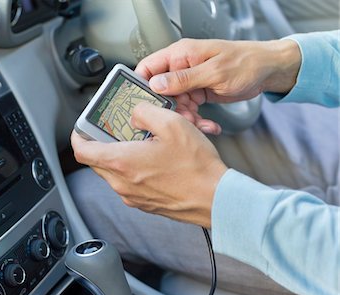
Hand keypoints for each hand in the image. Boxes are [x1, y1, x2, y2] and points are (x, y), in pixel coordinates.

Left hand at [71, 102, 226, 227]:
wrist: (215, 199)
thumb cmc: (196, 166)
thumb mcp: (171, 123)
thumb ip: (145, 113)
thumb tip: (134, 116)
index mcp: (122, 162)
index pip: (82, 150)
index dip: (78, 135)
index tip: (83, 127)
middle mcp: (122, 183)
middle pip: (96, 161)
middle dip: (101, 143)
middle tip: (115, 130)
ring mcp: (132, 196)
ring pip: (112, 173)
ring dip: (118, 157)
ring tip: (140, 144)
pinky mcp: (144, 203)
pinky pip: (128, 183)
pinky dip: (131, 170)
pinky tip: (153, 160)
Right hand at [135, 38, 300, 132]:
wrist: (268, 71)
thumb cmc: (246, 62)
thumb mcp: (214, 72)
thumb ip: (183, 78)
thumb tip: (156, 83)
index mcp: (181, 54)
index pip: (148, 68)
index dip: (141, 86)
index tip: (143, 105)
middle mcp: (182, 67)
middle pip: (160, 92)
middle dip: (169, 110)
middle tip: (181, 119)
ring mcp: (190, 81)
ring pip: (175, 105)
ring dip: (186, 118)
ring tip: (200, 124)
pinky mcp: (198, 92)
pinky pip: (189, 109)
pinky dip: (197, 119)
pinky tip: (208, 124)